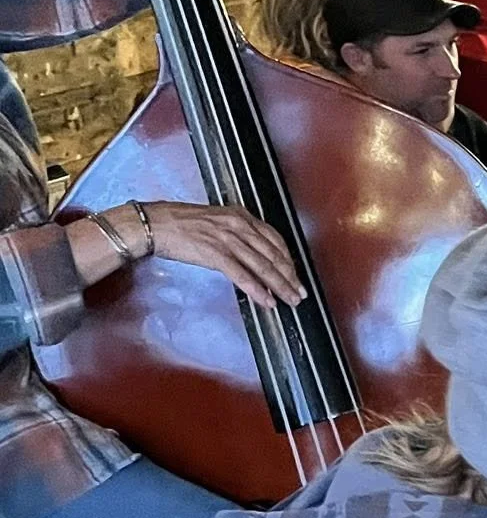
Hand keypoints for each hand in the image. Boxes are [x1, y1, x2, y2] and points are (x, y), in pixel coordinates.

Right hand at [144, 202, 305, 308]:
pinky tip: (266, 300)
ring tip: (289, 300)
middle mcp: (239, 226)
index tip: (296, 275)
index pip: (275, 240)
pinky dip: (257, 289)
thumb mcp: (217, 222)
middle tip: (300, 293)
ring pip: (262, 266)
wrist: (155, 223)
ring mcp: (228, 239)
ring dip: (279, 286)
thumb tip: (255, 255)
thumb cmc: (181, 224)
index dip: (289, 260)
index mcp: (242, 217)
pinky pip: (242, 274)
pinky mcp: (215, 253)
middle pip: (273, 255)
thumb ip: (238, 235)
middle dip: (290, 277)